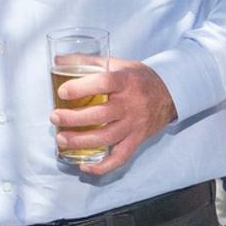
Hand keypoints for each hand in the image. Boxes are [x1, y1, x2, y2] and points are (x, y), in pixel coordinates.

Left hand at [50, 58, 176, 175]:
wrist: (170, 93)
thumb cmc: (136, 77)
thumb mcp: (116, 63)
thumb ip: (87, 61)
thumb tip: (57, 59)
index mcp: (126, 81)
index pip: (104, 83)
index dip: (81, 88)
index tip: (62, 92)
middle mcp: (131, 104)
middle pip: (102, 114)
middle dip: (74, 118)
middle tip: (54, 118)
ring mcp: (135, 124)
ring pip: (108, 137)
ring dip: (82, 141)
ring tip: (61, 140)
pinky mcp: (138, 139)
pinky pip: (121, 157)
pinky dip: (103, 166)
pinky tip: (84, 166)